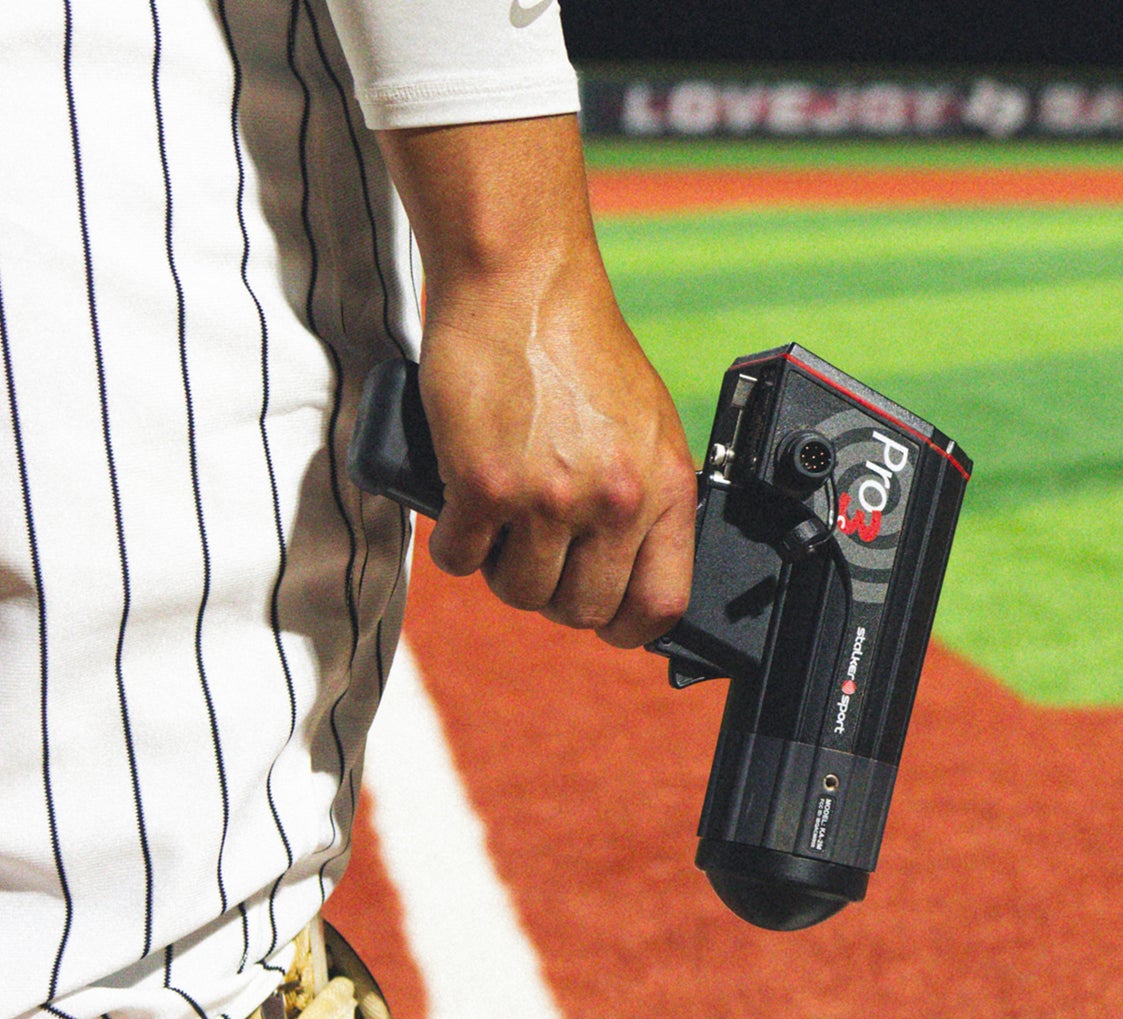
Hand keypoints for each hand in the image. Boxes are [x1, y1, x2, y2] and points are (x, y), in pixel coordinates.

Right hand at [377, 115, 693, 646]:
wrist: (521, 286)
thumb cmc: (578, 350)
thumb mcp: (645, 428)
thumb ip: (644, 497)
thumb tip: (630, 570)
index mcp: (667, 488)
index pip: (662, 604)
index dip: (627, 627)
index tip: (605, 620)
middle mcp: (615, 500)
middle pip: (581, 609)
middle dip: (553, 594)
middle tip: (535, 556)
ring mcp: (550, 498)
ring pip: (520, 591)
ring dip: (501, 570)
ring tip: (500, 526)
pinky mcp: (484, 485)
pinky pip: (462, 558)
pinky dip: (455, 543)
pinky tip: (460, 510)